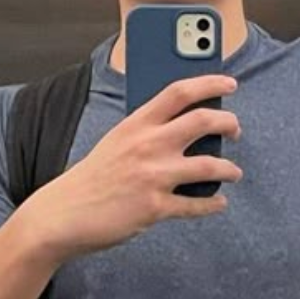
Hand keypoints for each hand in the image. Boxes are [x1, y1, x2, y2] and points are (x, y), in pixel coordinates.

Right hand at [21, 73, 242, 263]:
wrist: (63, 214)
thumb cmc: (92, 177)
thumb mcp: (116, 141)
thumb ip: (147, 132)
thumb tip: (186, 129)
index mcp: (136, 124)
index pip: (180, 92)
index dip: (210, 83)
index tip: (229, 84)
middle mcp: (148, 145)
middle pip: (204, 121)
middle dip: (229, 123)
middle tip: (236, 130)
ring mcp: (154, 177)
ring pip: (211, 165)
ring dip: (230, 168)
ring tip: (234, 172)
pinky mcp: (156, 207)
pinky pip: (197, 204)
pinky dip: (213, 204)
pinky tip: (218, 202)